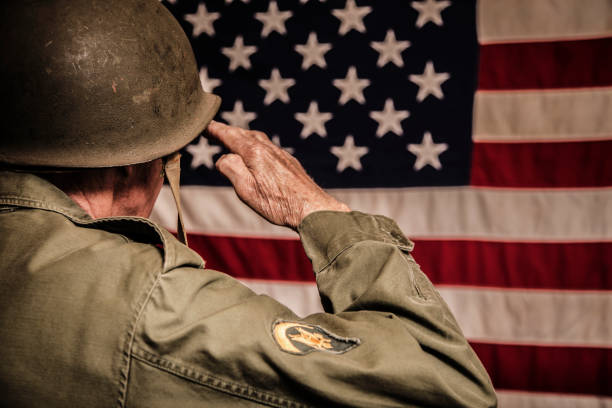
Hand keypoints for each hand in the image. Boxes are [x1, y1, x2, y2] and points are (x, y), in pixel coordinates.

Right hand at [206, 121, 349, 229]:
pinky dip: (255, 145)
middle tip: (214, 131)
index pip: (229, 135)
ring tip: (232, 141)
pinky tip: (256, 155)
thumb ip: (231, 168)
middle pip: (243, 134)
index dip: (215, 129)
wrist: (313, 209)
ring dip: (242, 137)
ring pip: (257, 139)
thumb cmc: (279, 204)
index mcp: (254, 152)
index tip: (204, 124)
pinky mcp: (289, 163)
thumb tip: (222, 157)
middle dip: (227, 132)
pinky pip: (268, 147)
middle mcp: (268, 148)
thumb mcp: (246, 189)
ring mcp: (280, 154)